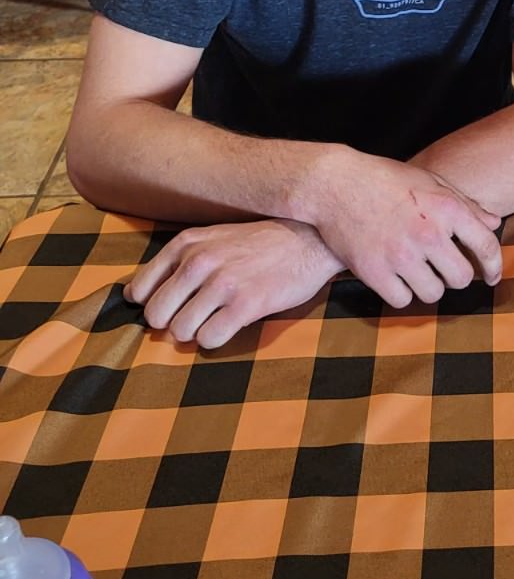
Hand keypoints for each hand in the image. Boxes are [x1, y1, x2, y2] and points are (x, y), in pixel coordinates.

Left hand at [126, 218, 342, 348]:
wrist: (311, 239)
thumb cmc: (261, 242)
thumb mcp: (214, 238)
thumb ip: (179, 260)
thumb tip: (137, 296)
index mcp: (187, 244)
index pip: (140, 290)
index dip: (154, 306)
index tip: (172, 308)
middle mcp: (200, 261)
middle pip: (156, 315)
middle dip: (171, 324)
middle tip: (195, 318)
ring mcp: (223, 283)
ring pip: (180, 331)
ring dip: (196, 333)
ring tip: (216, 320)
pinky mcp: (247, 304)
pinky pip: (210, 339)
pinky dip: (216, 340)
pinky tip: (231, 325)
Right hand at [308, 156, 503, 307]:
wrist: (334, 184)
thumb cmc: (385, 179)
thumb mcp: (430, 181)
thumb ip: (465, 204)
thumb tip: (494, 223)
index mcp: (446, 208)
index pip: (486, 246)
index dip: (494, 266)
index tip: (492, 277)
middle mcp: (427, 233)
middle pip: (462, 278)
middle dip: (455, 276)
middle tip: (442, 268)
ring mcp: (400, 254)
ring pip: (433, 294)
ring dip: (428, 286)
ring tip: (417, 271)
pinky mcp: (374, 271)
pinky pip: (402, 300)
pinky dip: (400, 293)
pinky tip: (395, 277)